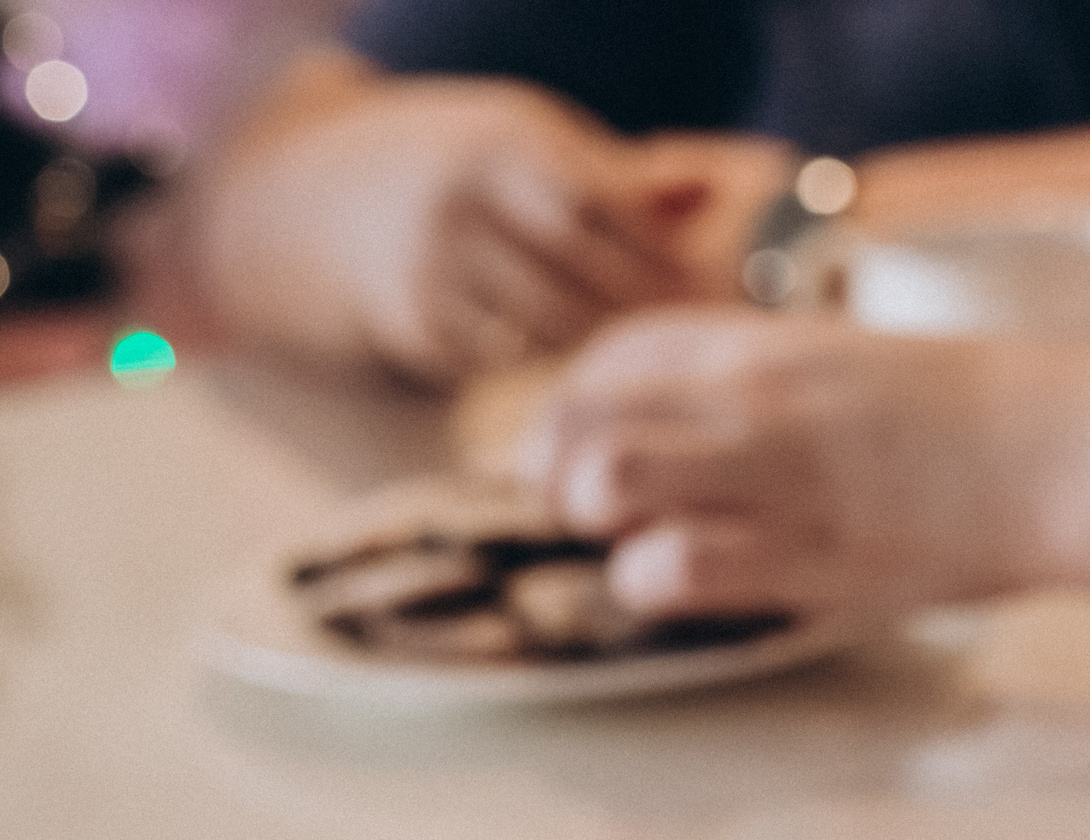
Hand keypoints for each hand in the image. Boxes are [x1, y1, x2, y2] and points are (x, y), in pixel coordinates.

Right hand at [200, 58, 702, 382]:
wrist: (314, 202)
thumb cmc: (461, 170)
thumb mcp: (525, 144)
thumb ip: (617, 174)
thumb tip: (715, 187)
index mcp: (499, 146)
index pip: (605, 209)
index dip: (664, 253)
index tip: (716, 286)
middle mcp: (461, 203)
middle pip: (585, 277)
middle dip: (648, 312)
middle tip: (707, 345)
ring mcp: (432, 268)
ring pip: (552, 331)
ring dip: (609, 352)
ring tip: (662, 369)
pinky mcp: (417, 326)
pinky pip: (510, 364)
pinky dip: (552, 372)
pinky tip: (591, 385)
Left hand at [518, 308, 1027, 619]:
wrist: (1072, 453)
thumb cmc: (976, 422)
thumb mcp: (851, 370)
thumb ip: (764, 393)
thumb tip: (685, 440)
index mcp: (763, 343)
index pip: (608, 357)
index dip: (575, 410)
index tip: (594, 454)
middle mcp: (752, 397)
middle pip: (577, 419)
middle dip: (561, 478)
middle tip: (601, 521)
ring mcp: (777, 473)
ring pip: (607, 481)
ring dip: (605, 529)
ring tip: (649, 552)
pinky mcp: (810, 555)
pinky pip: (676, 568)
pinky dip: (660, 588)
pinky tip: (703, 594)